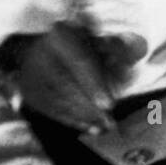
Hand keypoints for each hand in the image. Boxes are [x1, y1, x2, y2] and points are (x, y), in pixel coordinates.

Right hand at [11, 23, 138, 133]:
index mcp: (59, 35)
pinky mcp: (28, 93)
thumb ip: (114, 45)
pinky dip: (73, 121)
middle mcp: (40, 53)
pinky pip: (52, 110)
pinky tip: (92, 129)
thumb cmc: (73, 41)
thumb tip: (137, 50)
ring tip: (107, 127)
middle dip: (91, 106)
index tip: (109, 104)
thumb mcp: (93, 36)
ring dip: (84, 117)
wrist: (30, 47)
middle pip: (68, 85)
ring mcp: (30, 75)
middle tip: (110, 121)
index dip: (95, 84)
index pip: (79, 62)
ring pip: (60, 101)